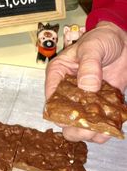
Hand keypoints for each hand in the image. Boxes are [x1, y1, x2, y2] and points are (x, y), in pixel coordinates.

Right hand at [45, 21, 126, 142]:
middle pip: (64, 116)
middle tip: (88, 129)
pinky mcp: (100, 103)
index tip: (72, 118)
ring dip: (91, 130)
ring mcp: (84, 98)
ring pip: (81, 123)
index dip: (58, 111)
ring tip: (103, 130)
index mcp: (58, 74)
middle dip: (74, 126)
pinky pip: (99, 121)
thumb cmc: (101, 39)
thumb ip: (89, 66)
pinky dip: (105, 128)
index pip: (51, 97)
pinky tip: (111, 127)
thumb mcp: (92, 48)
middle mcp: (68, 90)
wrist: (122, 41)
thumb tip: (87, 88)